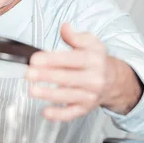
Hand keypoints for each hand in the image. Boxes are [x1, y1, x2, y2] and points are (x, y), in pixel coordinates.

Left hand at [26, 23, 140, 120]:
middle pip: (67, 78)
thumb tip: (64, 27)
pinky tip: (45, 112)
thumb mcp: (91, 43)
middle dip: (46, 76)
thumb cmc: (96, 61)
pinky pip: (72, 114)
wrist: (114, 81)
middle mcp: (93, 79)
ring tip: (33, 91)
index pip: (71, 59)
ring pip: (68, 96)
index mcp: (92, 60)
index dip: (52, 59)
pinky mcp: (85, 108)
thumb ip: (75, 36)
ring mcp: (89, 95)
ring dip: (49, 95)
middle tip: (29, 74)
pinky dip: (58, 115)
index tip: (35, 59)